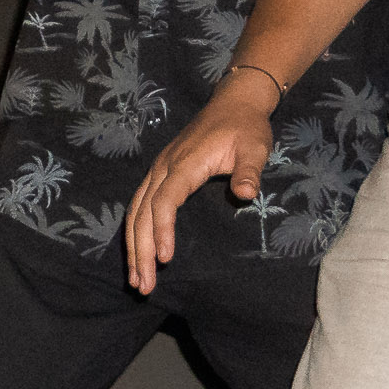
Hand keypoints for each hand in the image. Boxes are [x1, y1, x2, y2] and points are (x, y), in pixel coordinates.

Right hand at [123, 73, 285, 296]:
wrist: (234, 103)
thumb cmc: (246, 128)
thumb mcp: (255, 147)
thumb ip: (249, 171)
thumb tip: (246, 194)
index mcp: (184, 163)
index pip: (165, 201)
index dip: (162, 230)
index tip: (165, 258)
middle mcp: (164, 167)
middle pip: (143, 212)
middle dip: (140, 251)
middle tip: (144, 285)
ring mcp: (158, 169)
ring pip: (135, 211)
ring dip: (133, 246)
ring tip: (136, 279)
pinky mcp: (160, 174)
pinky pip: (139, 205)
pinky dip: (135, 231)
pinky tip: (137, 252)